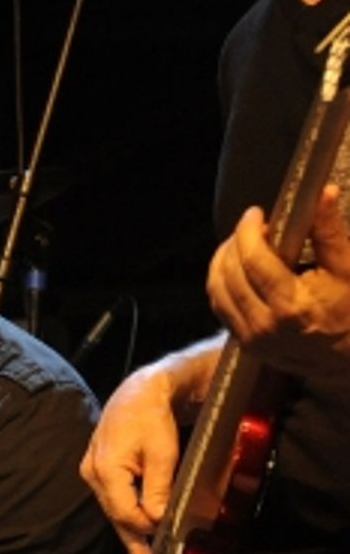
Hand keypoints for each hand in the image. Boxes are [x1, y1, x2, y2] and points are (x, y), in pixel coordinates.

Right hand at [80, 364, 182, 553]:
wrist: (139, 392)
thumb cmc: (151, 415)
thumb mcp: (162, 452)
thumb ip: (158, 488)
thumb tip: (157, 519)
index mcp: (105, 469)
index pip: (126, 513)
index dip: (147, 527)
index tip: (166, 538)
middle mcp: (93, 475)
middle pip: (117, 517)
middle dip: (135, 543)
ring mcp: (93, 474)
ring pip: (115, 512)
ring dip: (130, 535)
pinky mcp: (99, 473)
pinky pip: (114, 502)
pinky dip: (127, 518)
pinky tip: (136, 536)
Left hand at [207, 186, 349, 383]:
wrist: (349, 358)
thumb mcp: (348, 268)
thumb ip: (329, 232)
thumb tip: (321, 194)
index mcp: (291, 306)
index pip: (253, 260)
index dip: (248, 231)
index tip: (255, 214)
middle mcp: (265, 326)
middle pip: (229, 275)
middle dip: (234, 243)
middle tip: (249, 228)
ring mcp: (252, 339)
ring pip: (217, 293)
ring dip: (222, 263)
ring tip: (240, 245)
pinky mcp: (246, 346)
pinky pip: (221, 309)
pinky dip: (222, 285)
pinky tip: (236, 270)